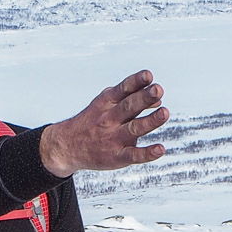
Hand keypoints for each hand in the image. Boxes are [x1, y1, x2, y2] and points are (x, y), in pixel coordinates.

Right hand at [38, 70, 168, 177]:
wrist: (67, 146)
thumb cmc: (94, 121)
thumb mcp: (106, 105)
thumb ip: (132, 100)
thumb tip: (159, 100)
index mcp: (107, 103)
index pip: (123, 89)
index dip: (136, 82)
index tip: (148, 75)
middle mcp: (110, 119)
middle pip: (129, 107)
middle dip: (144, 98)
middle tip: (158, 89)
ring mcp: (114, 138)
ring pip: (134, 128)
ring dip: (150, 121)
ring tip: (164, 112)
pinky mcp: (117, 156)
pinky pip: (133, 155)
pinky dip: (147, 153)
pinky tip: (160, 149)